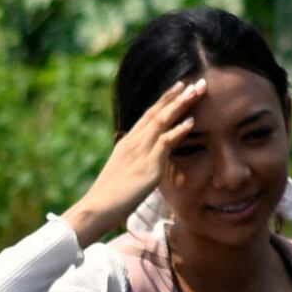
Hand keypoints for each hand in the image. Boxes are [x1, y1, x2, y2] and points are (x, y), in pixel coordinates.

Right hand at [63, 78, 203, 242]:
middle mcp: (132, 143)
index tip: (177, 88)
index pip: (147, 116)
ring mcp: (139, 153)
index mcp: (126, 143)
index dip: (163, 101)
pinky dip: (178, 131)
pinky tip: (191, 122)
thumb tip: (143, 167)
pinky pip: (164, 143)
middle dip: (175, 96)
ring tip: (196, 91)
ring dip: (180, 105)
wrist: (95, 210)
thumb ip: (134, 166)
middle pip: (156, 112)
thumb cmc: (107, 199)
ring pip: (162, 121)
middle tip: (193, 82)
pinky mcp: (147, 166)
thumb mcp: (122, 176)